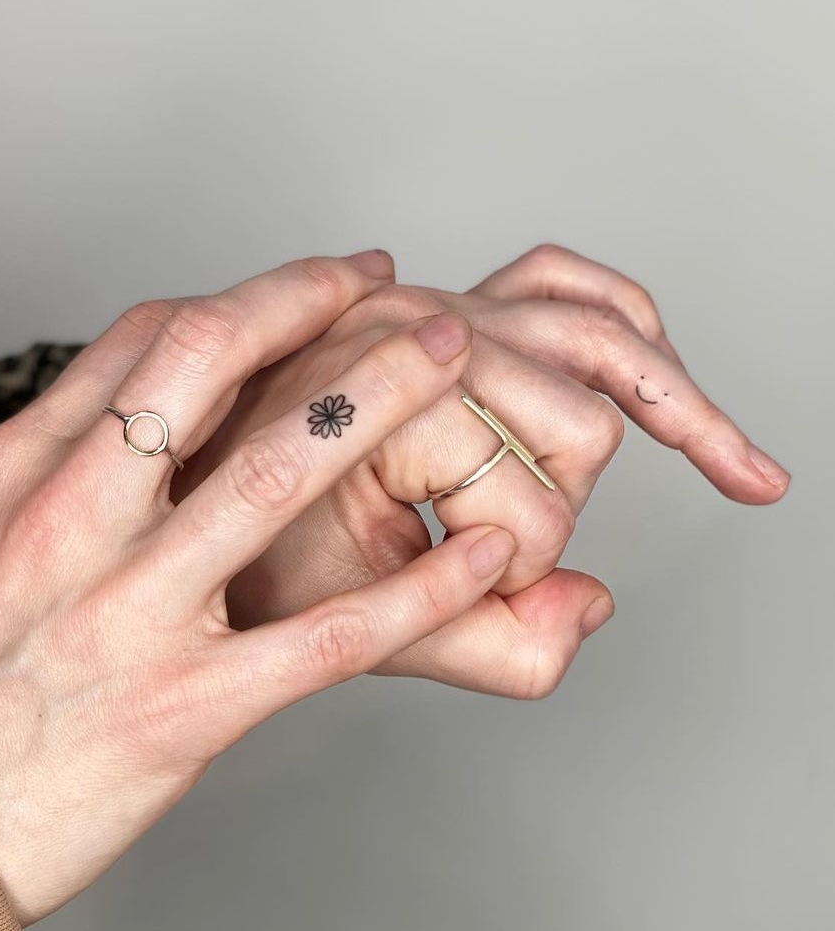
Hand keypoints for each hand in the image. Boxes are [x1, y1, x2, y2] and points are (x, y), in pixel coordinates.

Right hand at [0, 253, 522, 923]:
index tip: (319, 286)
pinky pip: (328, 637)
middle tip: (400, 297)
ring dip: (380, 403)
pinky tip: (484, 560)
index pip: (145, 343)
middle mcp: (73, 522)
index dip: (251, 300)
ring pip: (278, 474)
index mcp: (19, 475)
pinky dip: (420, 589)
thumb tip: (126, 418)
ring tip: (452, 367)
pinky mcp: (186, 708)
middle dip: (317, 310)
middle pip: (209, 367)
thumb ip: (48, 477)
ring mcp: (132, 612)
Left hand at [178, 245, 789, 695]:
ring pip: (601, 345)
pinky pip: (569, 286)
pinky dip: (628, 331)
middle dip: (557, 511)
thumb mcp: (353, 626)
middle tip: (491, 547)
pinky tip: (668, 377)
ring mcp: (436, 303)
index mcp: (379, 397)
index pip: (535, 507)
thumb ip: (480, 643)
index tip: (459, 593)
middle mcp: (413, 326)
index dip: (515, 577)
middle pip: (581, 425)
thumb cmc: (247, 549)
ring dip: (670, 412)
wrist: (186, 492)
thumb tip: (592, 607)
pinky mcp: (450, 305)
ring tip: (744, 470)